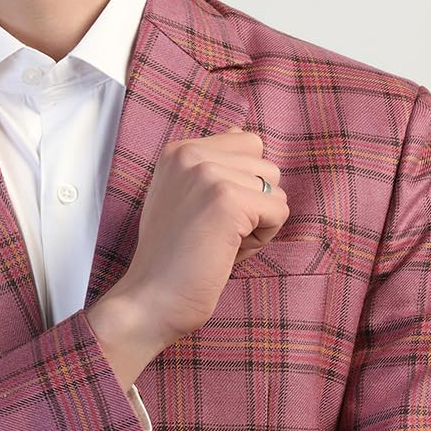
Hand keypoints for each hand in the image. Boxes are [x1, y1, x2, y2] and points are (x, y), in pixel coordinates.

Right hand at [117, 126, 287, 344]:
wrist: (151, 299)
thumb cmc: (173, 258)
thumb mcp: (185, 196)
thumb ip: (212, 164)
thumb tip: (242, 131)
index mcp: (179, 150)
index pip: (247, 144)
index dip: (242, 185)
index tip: (208, 215)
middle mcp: (190, 153)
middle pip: (267, 166)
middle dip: (254, 203)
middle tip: (214, 233)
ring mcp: (208, 174)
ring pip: (275, 190)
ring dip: (259, 222)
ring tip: (220, 242)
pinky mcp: (228, 200)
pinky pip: (279, 212)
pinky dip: (262, 239)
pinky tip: (228, 251)